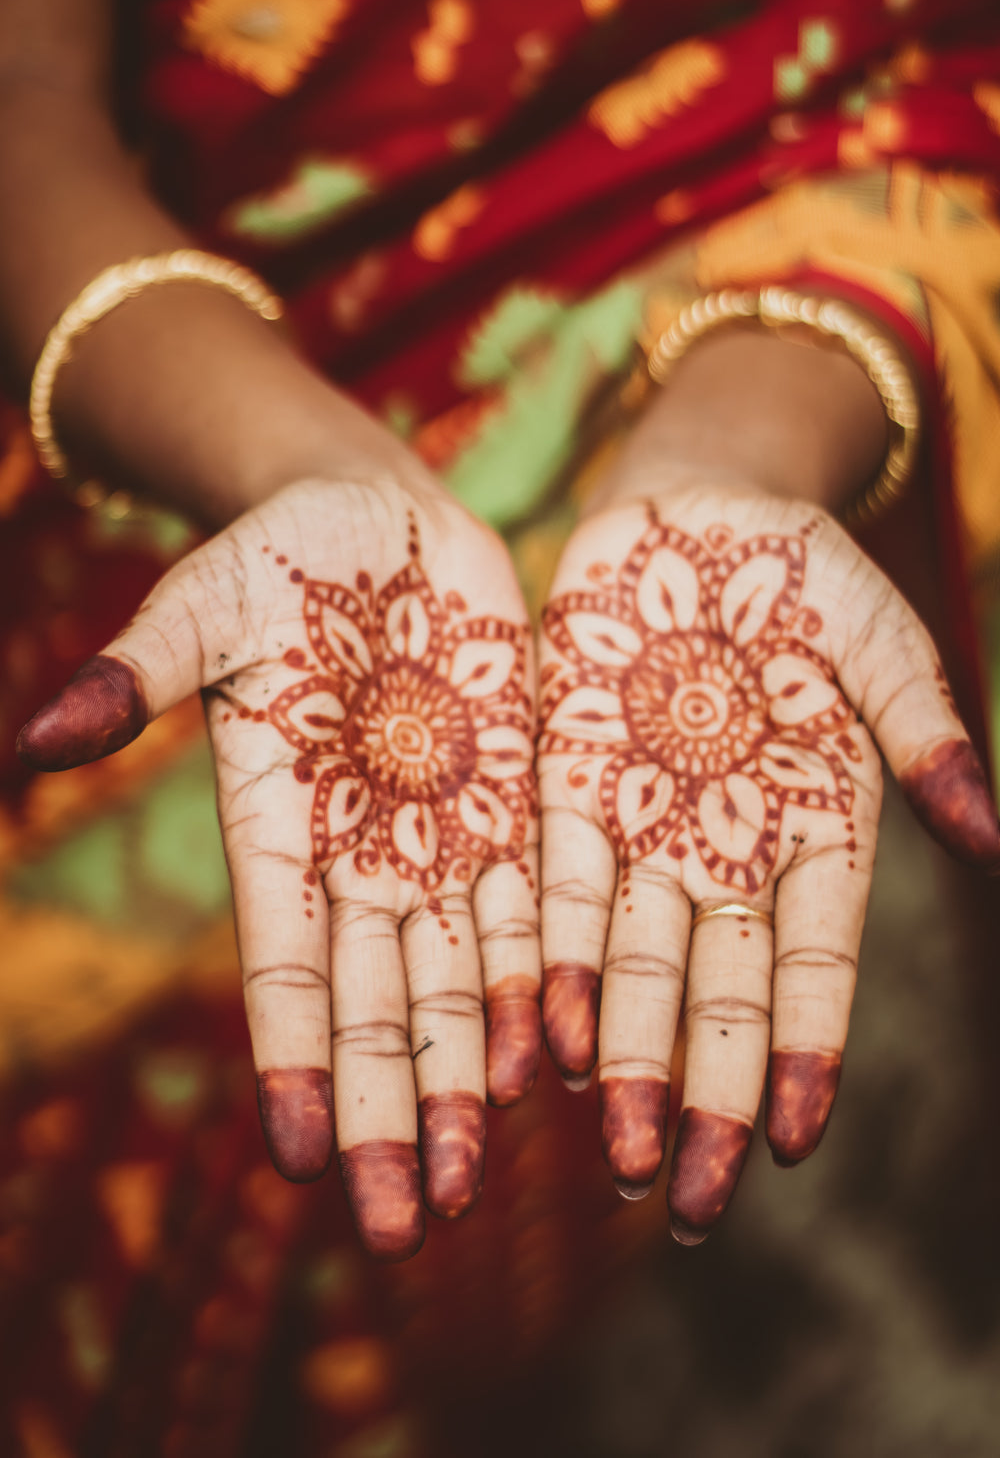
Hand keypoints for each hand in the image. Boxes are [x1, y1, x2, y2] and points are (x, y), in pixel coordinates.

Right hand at [18, 475, 539, 1259]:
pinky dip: (540, 981)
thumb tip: (38, 736)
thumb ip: (140, 674)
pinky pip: (531, 903)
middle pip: (374, 1002)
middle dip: (389, 1111)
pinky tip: (555, 1058)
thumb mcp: (204, 603)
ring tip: (477, 1183)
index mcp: (277, 819)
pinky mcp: (513, 798)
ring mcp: (440, 830)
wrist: (377, 519)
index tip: (297, 1157)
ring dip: (468, 1079)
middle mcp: (361, 849)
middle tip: (411, 1226)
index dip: (290, 1055)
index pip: (282, 958)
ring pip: (457, 978)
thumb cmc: (276, 553)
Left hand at [537, 481, 998, 1242]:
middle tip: (685, 1203)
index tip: (790, 1141)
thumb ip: (921, 735)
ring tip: (614, 1160)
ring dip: (624, 1061)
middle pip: (718, 993)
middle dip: (704, 1097)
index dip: (802, 1052)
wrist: (696, 514)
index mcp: (815, 829)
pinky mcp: (567, 785)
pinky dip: (551, 961)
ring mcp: (642, 824)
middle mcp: (725, 850)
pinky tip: (544, 1037)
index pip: (812, 966)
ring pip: (632, 963)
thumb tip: (991, 840)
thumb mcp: (880, 643)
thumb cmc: (806, 577)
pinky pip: (557, 886)